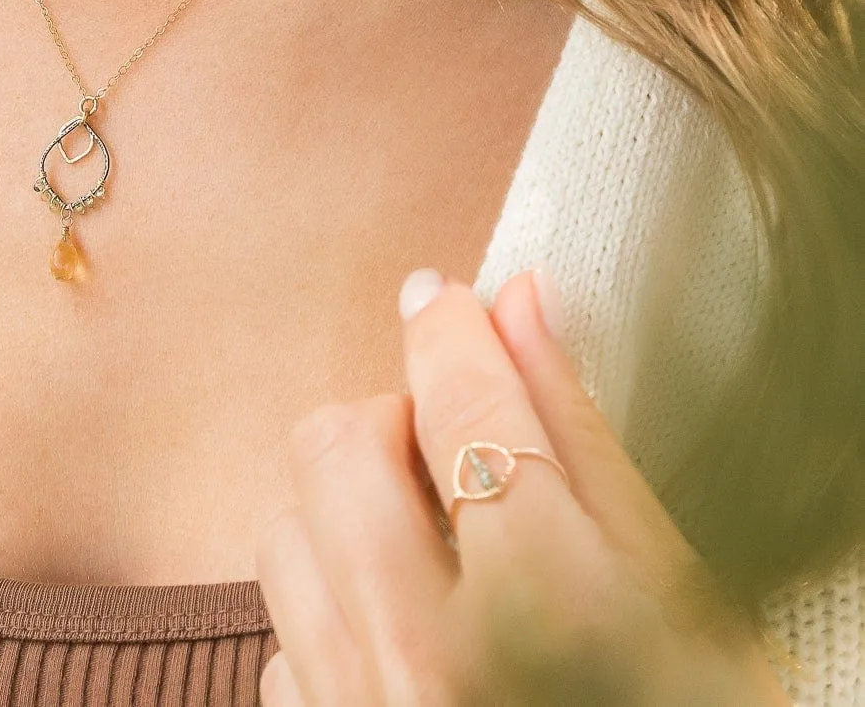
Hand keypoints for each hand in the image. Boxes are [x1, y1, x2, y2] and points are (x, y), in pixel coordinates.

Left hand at [255, 269, 793, 705]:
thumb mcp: (678, 603)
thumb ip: (585, 443)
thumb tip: (521, 305)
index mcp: (545, 608)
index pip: (464, 404)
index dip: (452, 331)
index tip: (447, 300)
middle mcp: (426, 660)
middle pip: (337, 446)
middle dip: (389, 417)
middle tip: (452, 446)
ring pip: (285, 528)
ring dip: (345, 505)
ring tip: (429, 541)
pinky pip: (281, 640)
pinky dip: (330, 609)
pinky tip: (406, 631)